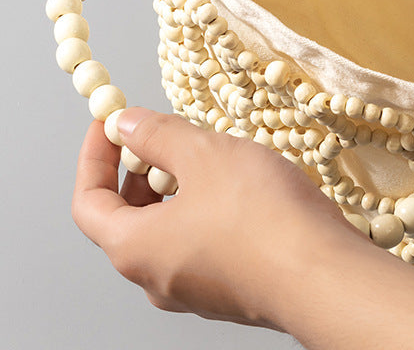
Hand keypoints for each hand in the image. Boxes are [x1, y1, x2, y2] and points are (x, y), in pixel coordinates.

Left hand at [71, 108, 362, 328]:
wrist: (324, 275)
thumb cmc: (261, 218)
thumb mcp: (204, 154)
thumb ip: (158, 135)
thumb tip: (127, 125)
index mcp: (135, 249)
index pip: (88, 203)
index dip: (95, 157)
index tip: (109, 125)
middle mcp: (157, 278)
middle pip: (128, 218)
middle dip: (139, 170)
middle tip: (161, 134)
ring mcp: (195, 288)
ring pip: (169, 229)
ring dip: (177, 186)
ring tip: (209, 153)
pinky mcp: (231, 288)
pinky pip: (202, 242)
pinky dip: (204, 207)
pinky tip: (239, 183)